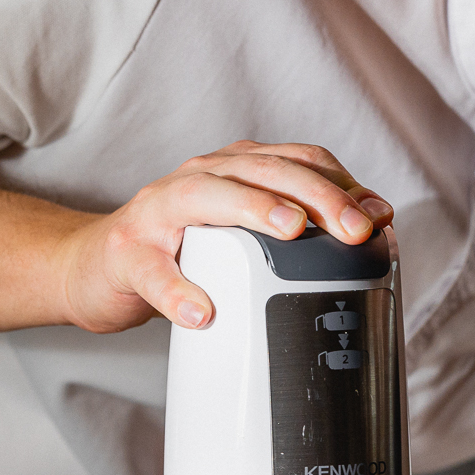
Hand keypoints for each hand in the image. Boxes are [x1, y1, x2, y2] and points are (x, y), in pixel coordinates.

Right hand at [53, 141, 393, 333]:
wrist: (96, 268)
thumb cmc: (178, 252)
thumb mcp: (241, 233)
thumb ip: (296, 225)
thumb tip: (373, 225)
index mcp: (233, 171)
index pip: (296, 161)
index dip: (341, 184)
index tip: (378, 216)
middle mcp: (198, 178)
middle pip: (264, 171)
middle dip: (316, 197)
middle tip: (353, 229)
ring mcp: (158, 212)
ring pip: (208, 198)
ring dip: (253, 210)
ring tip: (290, 231)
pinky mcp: (126, 254)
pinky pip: (153, 272)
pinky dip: (178, 292)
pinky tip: (202, 313)